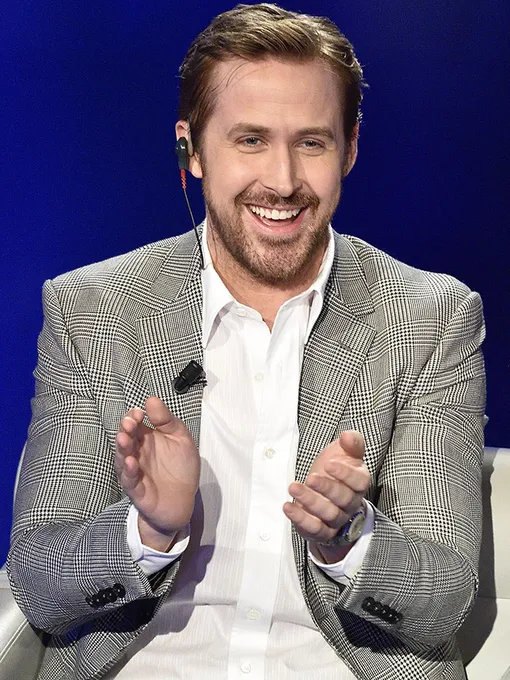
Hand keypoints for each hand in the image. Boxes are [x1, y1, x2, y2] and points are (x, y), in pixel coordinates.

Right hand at [115, 397, 199, 549]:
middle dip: (126, 429)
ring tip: (124, 438)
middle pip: (127, 438)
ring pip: (123, 457)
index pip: (135, 423)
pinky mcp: (136, 489)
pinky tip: (131, 462)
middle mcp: (137, 452)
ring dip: (122, 447)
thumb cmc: (180, 467)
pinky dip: (128, 471)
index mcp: (146, 438)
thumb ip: (167, 420)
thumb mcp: (181, 438)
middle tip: (129, 423)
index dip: (134, 417)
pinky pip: (129, 479)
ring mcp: (134, 470)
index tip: (139, 412)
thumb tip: (152, 399)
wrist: (183, 501)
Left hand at [283, 431, 369, 559]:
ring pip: (328, 514)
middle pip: (344, 499)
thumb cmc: (336, 469)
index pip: (359, 482)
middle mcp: (350, 503)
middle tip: (311, 477)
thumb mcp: (344, 452)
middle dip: (327, 488)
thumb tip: (347, 435)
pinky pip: (315, 529)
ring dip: (310, 501)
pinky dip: (301, 519)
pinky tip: (287, 506)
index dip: (346, 474)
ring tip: (294, 487)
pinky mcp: (321, 530)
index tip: (329, 464)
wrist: (325, 492)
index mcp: (358, 483)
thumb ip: (350, 443)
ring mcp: (336, 518)